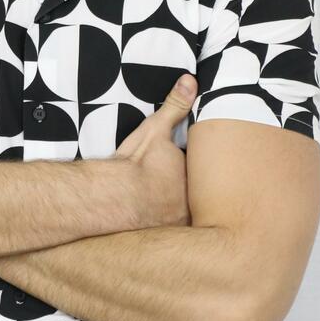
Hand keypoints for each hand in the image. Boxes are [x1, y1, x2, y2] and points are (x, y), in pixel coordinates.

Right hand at [114, 73, 197, 228]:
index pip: (207, 171)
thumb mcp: (155, 130)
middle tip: (184, 191)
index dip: (203, 169)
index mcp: (194, 176)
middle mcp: (194, 203)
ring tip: (174, 210)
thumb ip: (174, 106)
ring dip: (185, 215)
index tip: (198, 167)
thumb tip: (189, 80)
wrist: (112, 199)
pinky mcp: (166, 240)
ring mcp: (181, 224)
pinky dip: (169, 230)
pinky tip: (160, 228)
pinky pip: (174, 235)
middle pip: (202, 197)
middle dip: (202, 196)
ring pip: (190, 218)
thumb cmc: (134, 164)